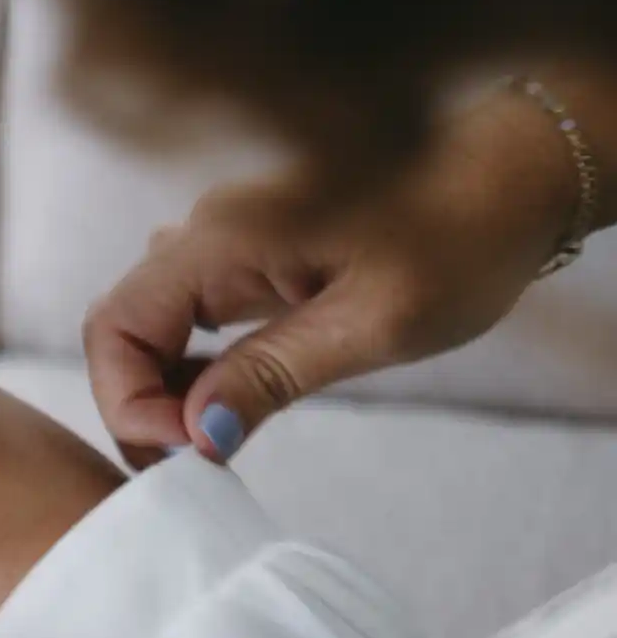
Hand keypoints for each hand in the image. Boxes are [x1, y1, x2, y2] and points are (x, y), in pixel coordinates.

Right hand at [84, 88, 578, 465]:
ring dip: (163, 390)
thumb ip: (273, 375)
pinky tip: (231, 401)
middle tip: (190, 464)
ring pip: (151, 323)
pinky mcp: (250, 255)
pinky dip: (191, 368)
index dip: (129, 402)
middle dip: (138, 404)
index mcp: (226, 236)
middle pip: (121, 325)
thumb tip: (197, 436)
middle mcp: (209, 231)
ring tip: (212, 441)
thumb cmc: (466, 233)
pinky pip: (187, 315)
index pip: (116, 324)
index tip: (190, 452)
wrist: (521, 173)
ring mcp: (225, 241)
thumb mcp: (376, 322)